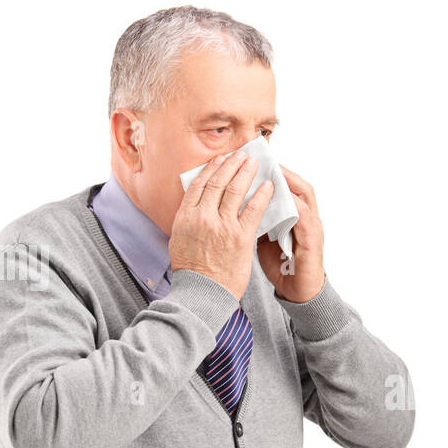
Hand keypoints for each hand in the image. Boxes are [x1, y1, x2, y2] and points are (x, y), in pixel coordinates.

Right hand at [169, 150, 273, 300]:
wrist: (202, 293)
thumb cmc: (191, 270)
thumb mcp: (179, 239)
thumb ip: (188, 220)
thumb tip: (195, 205)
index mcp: (185, 216)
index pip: (198, 184)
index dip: (211, 169)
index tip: (220, 160)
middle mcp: (202, 216)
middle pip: (217, 182)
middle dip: (230, 164)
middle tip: (241, 154)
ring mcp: (222, 225)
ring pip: (235, 190)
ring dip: (246, 172)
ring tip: (254, 163)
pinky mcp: (240, 237)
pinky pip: (253, 209)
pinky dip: (262, 195)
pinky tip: (269, 186)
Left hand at [256, 164, 325, 302]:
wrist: (299, 293)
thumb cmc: (283, 267)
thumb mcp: (266, 239)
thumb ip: (258, 220)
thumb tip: (236, 206)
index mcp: (295, 215)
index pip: (287, 186)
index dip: (275, 171)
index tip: (256, 161)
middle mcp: (307, 217)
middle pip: (298, 183)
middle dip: (282, 169)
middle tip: (265, 159)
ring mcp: (312, 227)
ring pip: (304, 194)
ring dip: (289, 181)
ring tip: (274, 170)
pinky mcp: (313, 240)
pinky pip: (304, 216)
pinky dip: (294, 204)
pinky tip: (282, 196)